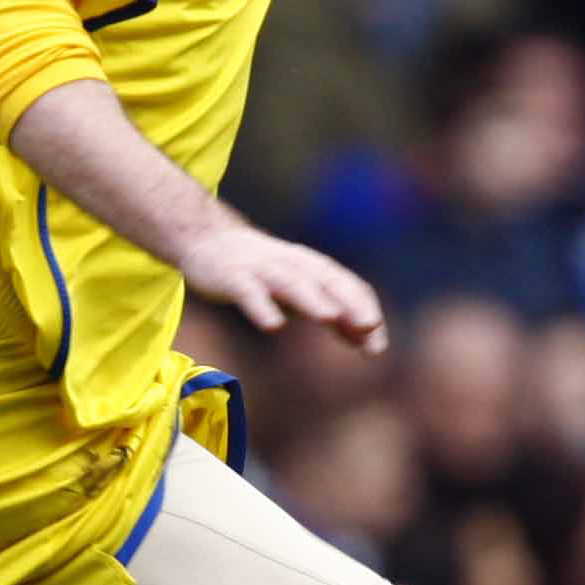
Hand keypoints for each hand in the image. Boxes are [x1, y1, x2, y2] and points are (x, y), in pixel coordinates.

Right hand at [179, 222, 388, 350]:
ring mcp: (261, 269)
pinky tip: (274, 325)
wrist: (206, 239)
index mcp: (312, 267)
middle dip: (348, 302)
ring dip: (312, 298)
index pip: (347, 285)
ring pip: (290, 282)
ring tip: (330, 316)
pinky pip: (249, 292)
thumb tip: (370, 340)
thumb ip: (333, 312)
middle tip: (369, 325)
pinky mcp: (232, 277)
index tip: (377, 345)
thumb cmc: (261, 271)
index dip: (365, 311)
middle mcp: (291, 264)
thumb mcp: (301, 290)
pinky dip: (262, 307)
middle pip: (325, 280)